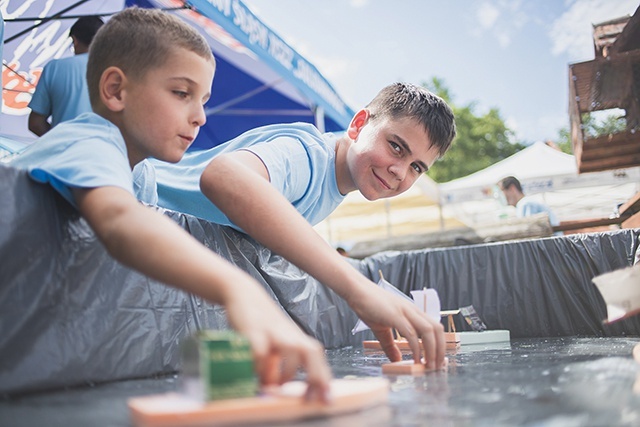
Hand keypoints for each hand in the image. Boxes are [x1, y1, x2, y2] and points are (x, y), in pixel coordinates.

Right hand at [222, 277, 331, 401]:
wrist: (246, 295)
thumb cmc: (264, 324)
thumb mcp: (279, 342)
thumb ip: (284, 363)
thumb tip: (281, 389)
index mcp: (298, 339)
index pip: (317, 358)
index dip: (323, 379)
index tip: (326, 399)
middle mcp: (290, 335)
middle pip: (311, 353)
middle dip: (315, 376)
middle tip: (309, 398)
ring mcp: (274, 332)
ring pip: (290, 351)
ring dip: (285, 373)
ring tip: (274, 386)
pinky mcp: (254, 331)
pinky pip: (261, 352)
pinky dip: (260, 367)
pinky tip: (255, 374)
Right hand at [349, 281, 445, 369]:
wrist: (356, 290)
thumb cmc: (368, 305)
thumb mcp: (381, 329)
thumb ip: (390, 345)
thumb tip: (396, 360)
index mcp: (412, 312)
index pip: (434, 327)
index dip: (439, 344)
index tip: (437, 359)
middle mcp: (412, 310)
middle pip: (436, 329)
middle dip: (440, 349)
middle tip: (437, 366)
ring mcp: (405, 312)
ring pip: (428, 331)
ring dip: (432, 350)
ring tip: (429, 365)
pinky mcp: (395, 315)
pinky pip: (411, 333)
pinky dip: (417, 348)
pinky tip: (416, 359)